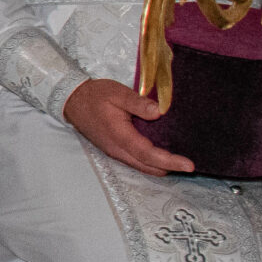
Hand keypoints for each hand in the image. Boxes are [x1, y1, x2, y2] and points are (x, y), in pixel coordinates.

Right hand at [62, 78, 193, 176]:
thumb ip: (138, 103)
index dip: (170, 161)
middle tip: (189, 164)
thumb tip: (159, 112)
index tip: (189, 165)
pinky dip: (151, 161)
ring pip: (143, 167)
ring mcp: (115, 151)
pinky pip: (137, 161)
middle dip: (169, 168)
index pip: (149, 154)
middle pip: (148, 167)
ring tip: (178, 160)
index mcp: (120, 136)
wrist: (71, 101)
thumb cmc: (95, 96)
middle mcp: (118, 149)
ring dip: (161, 166)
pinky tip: (161, 154)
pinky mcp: (114, 150)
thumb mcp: (117, 93)